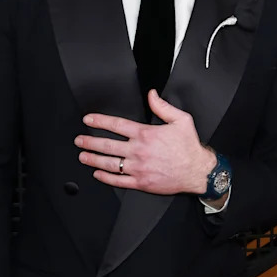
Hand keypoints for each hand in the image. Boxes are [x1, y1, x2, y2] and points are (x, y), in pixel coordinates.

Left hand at [76, 88, 215, 194]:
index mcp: (146, 134)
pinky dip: (106, 178)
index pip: (116, 125)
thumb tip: (151, 95)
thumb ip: (163, 106)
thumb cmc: (189, 148)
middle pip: (108, 145)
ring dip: (93, 159)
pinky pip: (119, 181)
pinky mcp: (141, 182)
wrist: (197, 171)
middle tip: (79, 140)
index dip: (99, 121)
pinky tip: (98, 174)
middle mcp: (139, 151)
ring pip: (110, 163)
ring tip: (83, 156)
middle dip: (90, 141)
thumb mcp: (181, 120)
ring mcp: (138, 168)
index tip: (89, 120)